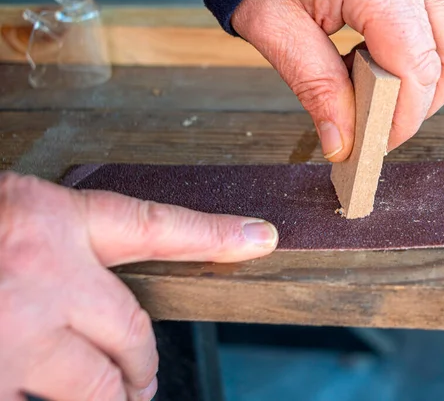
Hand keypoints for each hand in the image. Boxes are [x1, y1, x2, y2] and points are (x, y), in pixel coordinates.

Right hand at [0, 172, 276, 400]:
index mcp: (57, 223)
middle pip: (132, 335)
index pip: (158, 226)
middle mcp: (46, 278)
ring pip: (91, 389)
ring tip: (117, 395)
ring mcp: (14, 339)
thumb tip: (102, 293)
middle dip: (141, 365)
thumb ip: (66, 247)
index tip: (262, 236)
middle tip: (142, 378)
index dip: (217, 234)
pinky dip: (46, 398)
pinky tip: (36, 382)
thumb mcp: (17, 217)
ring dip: (107, 397)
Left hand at [232, 0, 443, 160]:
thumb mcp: (275, 29)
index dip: (403, 117)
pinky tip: (377, 64)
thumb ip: (315, 87)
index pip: (417, 67)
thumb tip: (342, 144)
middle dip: (421, 103)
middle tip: (379, 126)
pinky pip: (439, 21)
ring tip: (377, 95)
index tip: (377, 143)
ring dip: (427, 80)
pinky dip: (419, 54)